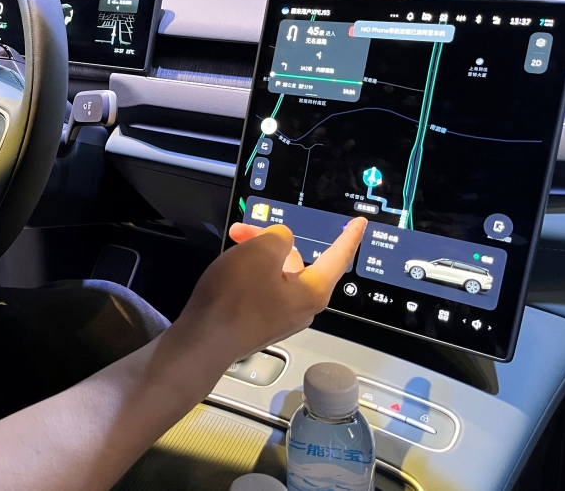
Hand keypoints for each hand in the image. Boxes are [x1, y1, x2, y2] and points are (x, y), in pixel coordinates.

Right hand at [171, 219, 366, 370]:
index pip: (337, 256)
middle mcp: (302, 308)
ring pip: (276, 274)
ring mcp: (280, 318)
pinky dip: (250, 273)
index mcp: (312, 291)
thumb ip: (279, 237)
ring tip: (232, 248)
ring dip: (257, 255)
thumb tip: (281, 240)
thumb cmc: (235, 299)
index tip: (361, 223)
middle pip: (296, 262)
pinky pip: (262, 289)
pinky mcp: (259, 323)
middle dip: (271, 240)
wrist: (203, 341)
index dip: (349, 236)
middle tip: (244, 229)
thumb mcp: (260, 252)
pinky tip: (229, 271)